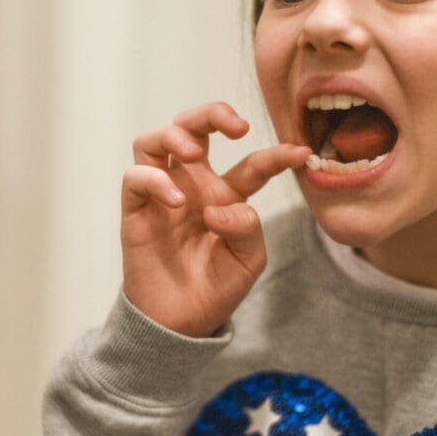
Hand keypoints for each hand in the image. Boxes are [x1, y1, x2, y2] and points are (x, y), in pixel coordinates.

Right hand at [121, 102, 309, 337]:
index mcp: (225, 194)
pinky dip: (155, 179)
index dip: (277, 155)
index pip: (252, 163)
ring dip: (175, 134)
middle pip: (193, 127)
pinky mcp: (135, 210)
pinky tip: (177, 201)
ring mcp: (161, 194)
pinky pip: (135, 176)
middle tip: (236, 127)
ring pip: (154, 140)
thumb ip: (247, 228)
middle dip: (212, 113)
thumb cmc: (215, 288)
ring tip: (193, 153)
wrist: (179, 321)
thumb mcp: (248, 260)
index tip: (301, 154)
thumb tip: (217, 207)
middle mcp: (192, 186)